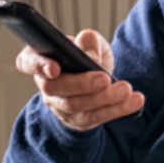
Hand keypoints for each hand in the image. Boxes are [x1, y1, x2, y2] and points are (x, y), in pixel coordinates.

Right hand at [14, 30, 142, 130]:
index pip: (28, 61)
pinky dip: (118, 109)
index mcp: (41, 59)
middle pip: (56, 88)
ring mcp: (60, 106)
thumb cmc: (87, 57)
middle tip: (104, 79)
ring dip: (104, 98)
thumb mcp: (90, 43)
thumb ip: (89, 41)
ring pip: (77, 106)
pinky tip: (135, 101)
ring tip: (126, 89)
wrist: (97, 80)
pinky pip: (97, 117)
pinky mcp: (78, 120)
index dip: (38, 65)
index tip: (54, 67)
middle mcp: (46, 85)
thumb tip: (89, 51)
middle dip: (81, 84)